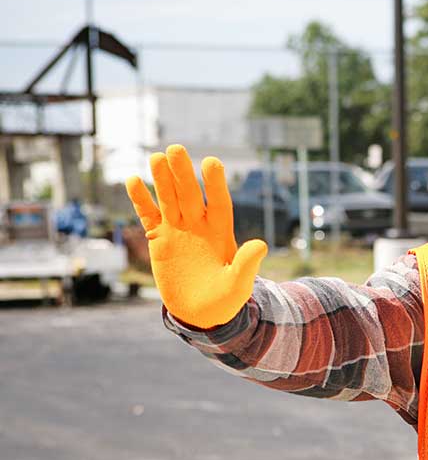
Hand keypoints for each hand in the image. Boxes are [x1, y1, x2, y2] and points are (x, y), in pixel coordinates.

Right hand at [125, 144, 266, 327]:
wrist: (200, 311)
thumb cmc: (225, 299)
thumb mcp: (238, 285)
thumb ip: (247, 265)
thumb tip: (262, 245)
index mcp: (221, 232)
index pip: (219, 202)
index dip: (215, 184)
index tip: (211, 162)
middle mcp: (199, 224)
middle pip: (190, 194)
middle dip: (183, 173)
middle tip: (176, 149)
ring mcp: (178, 229)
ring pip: (169, 199)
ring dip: (162, 179)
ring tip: (155, 156)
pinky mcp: (159, 238)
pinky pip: (148, 215)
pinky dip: (140, 200)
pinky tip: (133, 180)